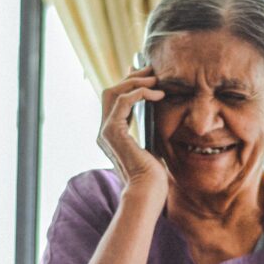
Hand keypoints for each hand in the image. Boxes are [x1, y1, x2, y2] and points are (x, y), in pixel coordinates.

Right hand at [97, 66, 166, 193]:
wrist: (148, 192)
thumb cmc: (153, 175)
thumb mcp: (153, 143)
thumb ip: (150, 126)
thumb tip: (158, 107)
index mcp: (112, 134)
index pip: (115, 100)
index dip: (129, 83)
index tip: (148, 75)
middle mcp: (104, 131)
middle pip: (110, 92)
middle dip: (132, 77)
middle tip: (153, 70)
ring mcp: (105, 131)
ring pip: (114, 92)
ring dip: (136, 81)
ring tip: (157, 79)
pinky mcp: (112, 132)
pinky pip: (123, 101)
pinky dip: (140, 93)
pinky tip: (157, 94)